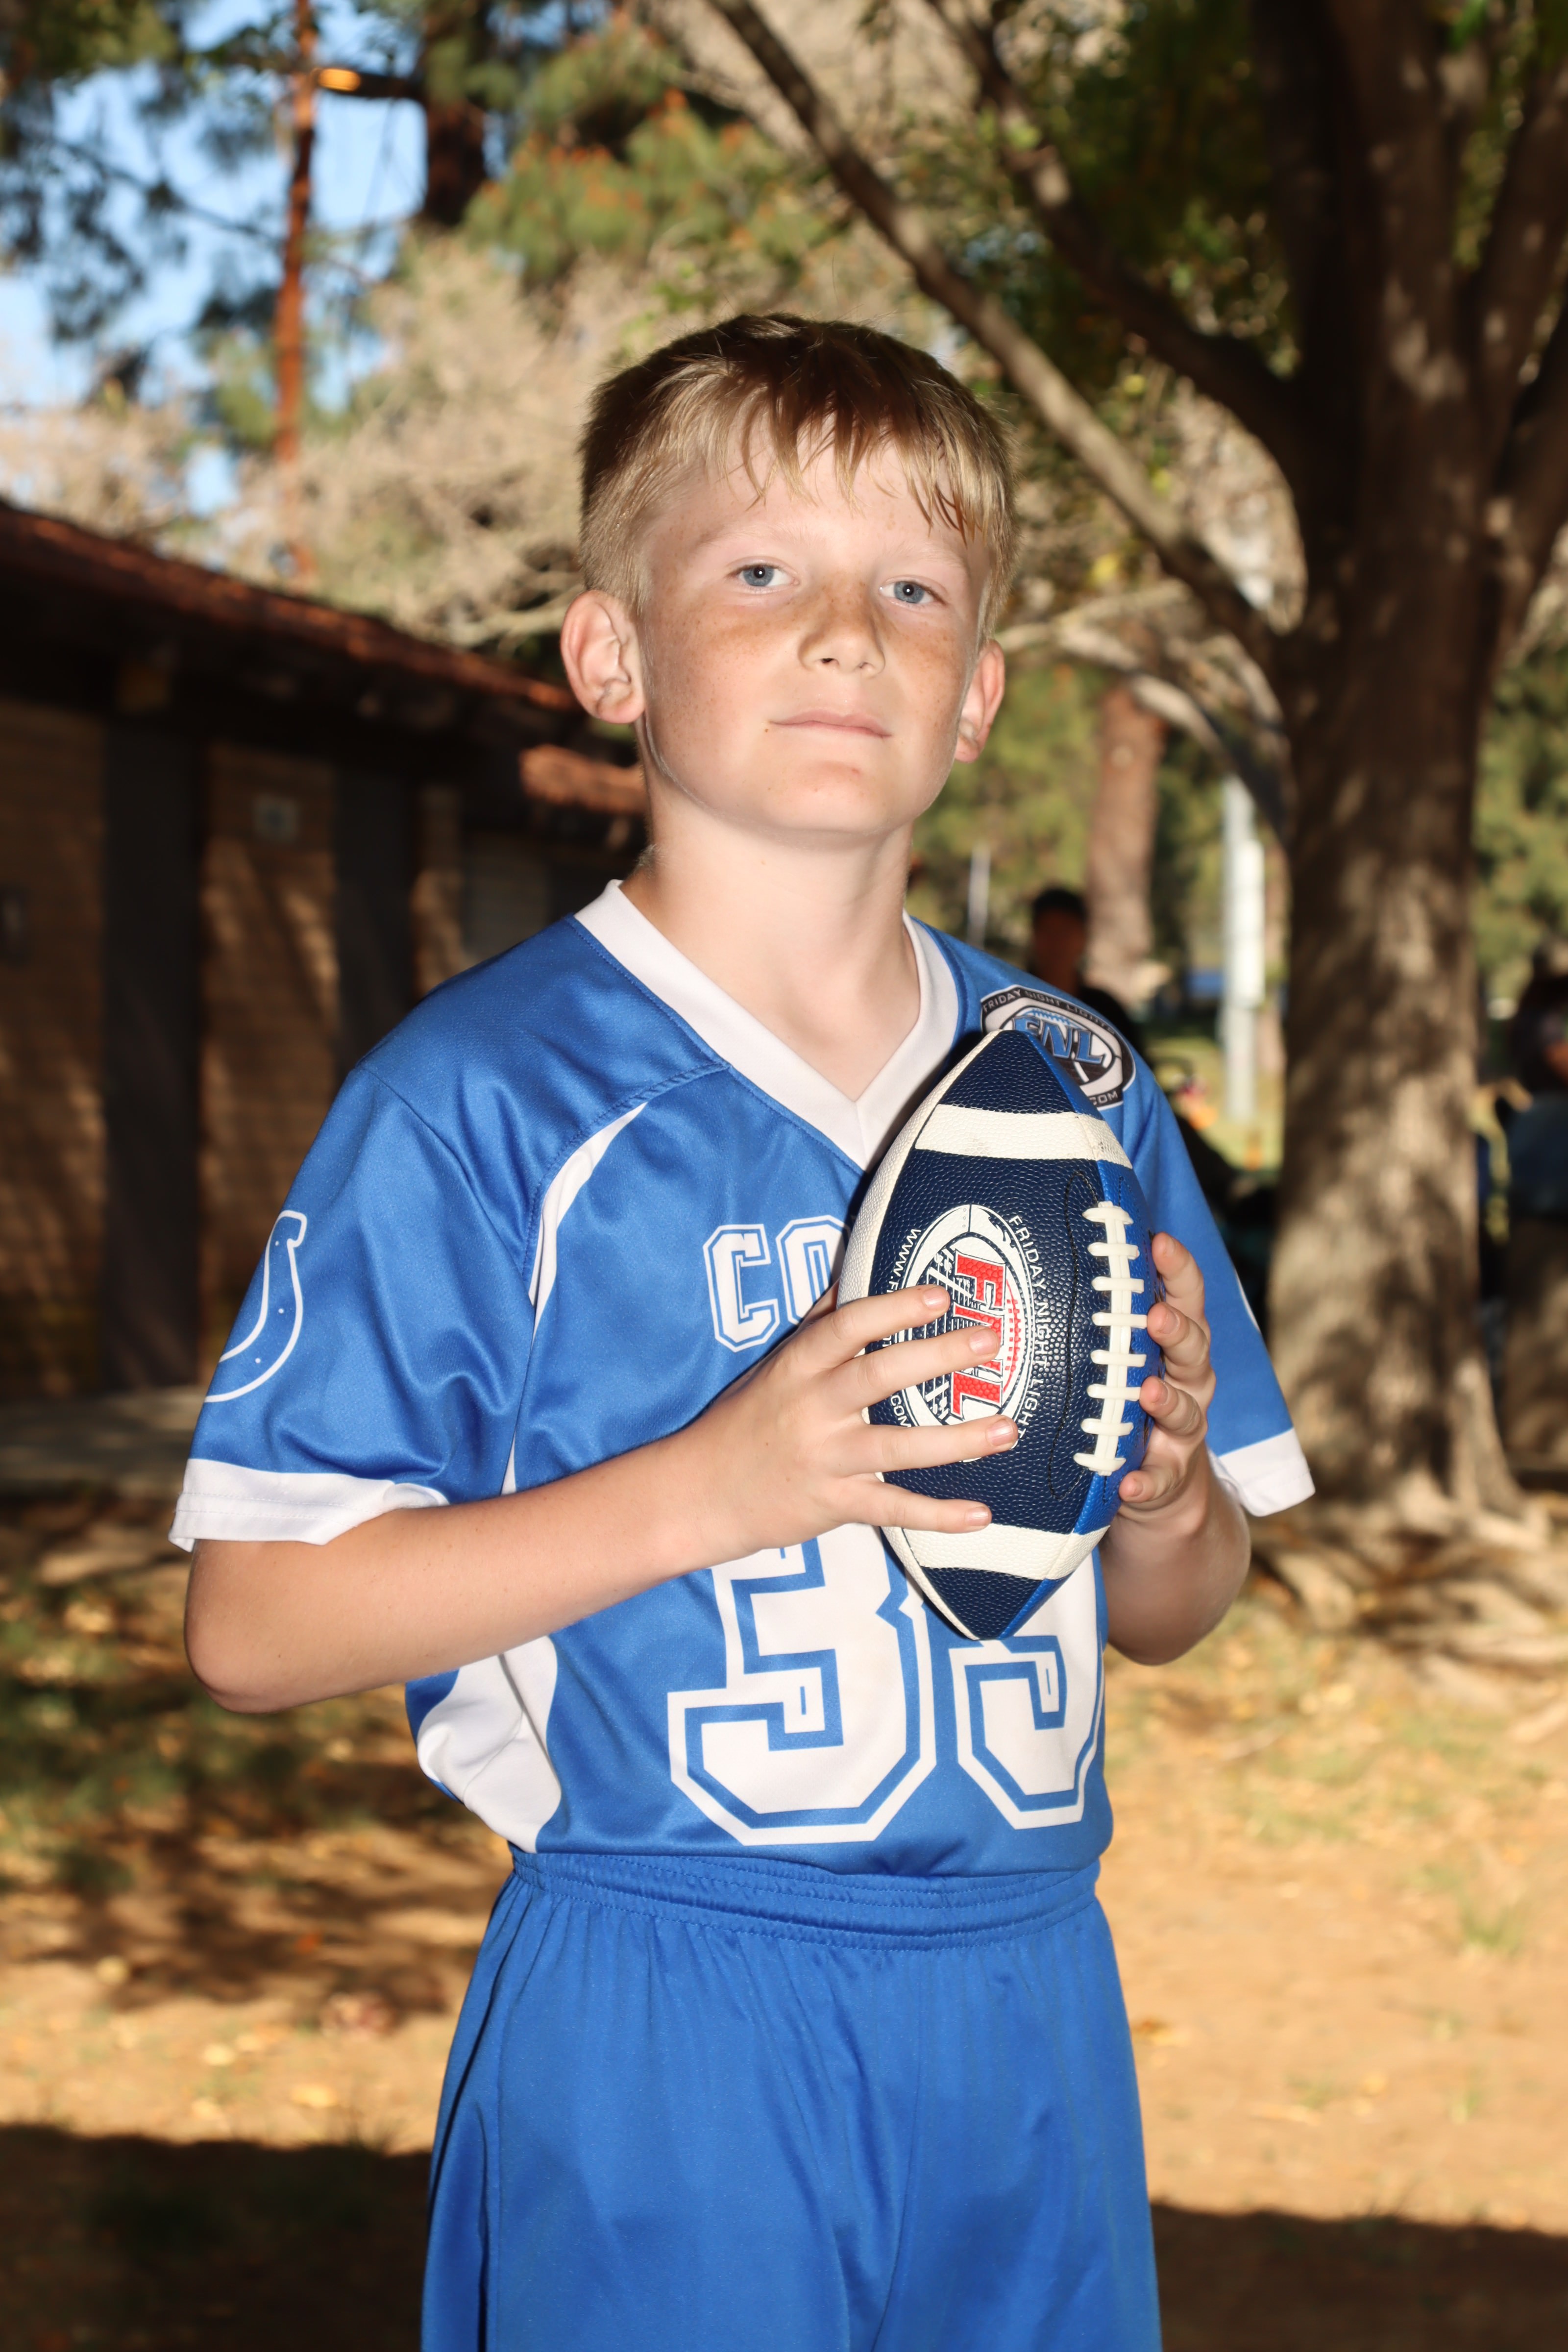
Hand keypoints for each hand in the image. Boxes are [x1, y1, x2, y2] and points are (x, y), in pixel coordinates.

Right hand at [676, 1285, 1017, 1564]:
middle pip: (878, 1377)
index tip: (939, 1294)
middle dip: (937, 1356)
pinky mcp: (834, 1504)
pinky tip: (981, 1514)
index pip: (846, 1327)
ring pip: (897, 1448)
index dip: (893, 1309)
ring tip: (1008, 1429)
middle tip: (989, 1341)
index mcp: (799, 1366)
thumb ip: (819, 1319)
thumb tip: (853, 1264)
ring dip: (958, 1440)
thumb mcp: (775, 1363)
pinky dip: (937, 1516)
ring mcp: (825, 1459)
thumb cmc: (746, 1418)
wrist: (699, 1493)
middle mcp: (812, 1409)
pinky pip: (892, 1510)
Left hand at [1115, 1231, 1214, 1523]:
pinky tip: (1128, 1482)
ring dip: (1168, 1401)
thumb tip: (1049, 1256)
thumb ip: (1103, 1319)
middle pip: (1193, 1350)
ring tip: (1148, 1393)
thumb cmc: (1129, 1401)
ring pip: (1185, 1411)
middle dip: (1176, 1331)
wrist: (1159, 1485)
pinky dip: (1145, 1481)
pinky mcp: (1167, 1476)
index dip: (1177, 1270)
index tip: (1159, 1242)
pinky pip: (1157, 1479)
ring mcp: (1181, 1431)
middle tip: (1155, 1316)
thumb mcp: (1124, 1356)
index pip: (1185, 1298)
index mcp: (1175, 1344)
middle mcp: (1187, 1381)